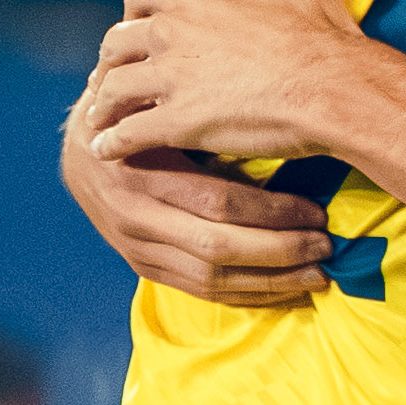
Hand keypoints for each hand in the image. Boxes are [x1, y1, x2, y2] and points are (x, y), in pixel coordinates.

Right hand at [63, 110, 330, 305]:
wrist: (80, 147)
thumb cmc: (140, 118)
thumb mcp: (165, 110)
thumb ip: (209, 124)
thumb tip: (285, 135)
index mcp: (140, 171)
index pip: (218, 202)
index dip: (273, 212)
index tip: (317, 212)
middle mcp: (133, 216)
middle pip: (217, 247)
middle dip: (279, 251)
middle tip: (325, 247)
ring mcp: (134, 247)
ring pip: (210, 278)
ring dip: (269, 281)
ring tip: (315, 275)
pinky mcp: (140, 266)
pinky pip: (197, 291)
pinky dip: (243, 294)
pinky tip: (281, 289)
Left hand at [86, 0, 364, 162]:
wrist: (334, 84)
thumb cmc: (319, 26)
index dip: (133, 10)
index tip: (137, 25)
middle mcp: (170, 31)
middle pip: (116, 42)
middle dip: (113, 58)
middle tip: (116, 73)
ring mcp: (170, 78)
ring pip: (113, 89)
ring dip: (104, 103)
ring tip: (101, 115)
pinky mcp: (177, 122)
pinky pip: (126, 133)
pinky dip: (111, 142)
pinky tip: (108, 148)